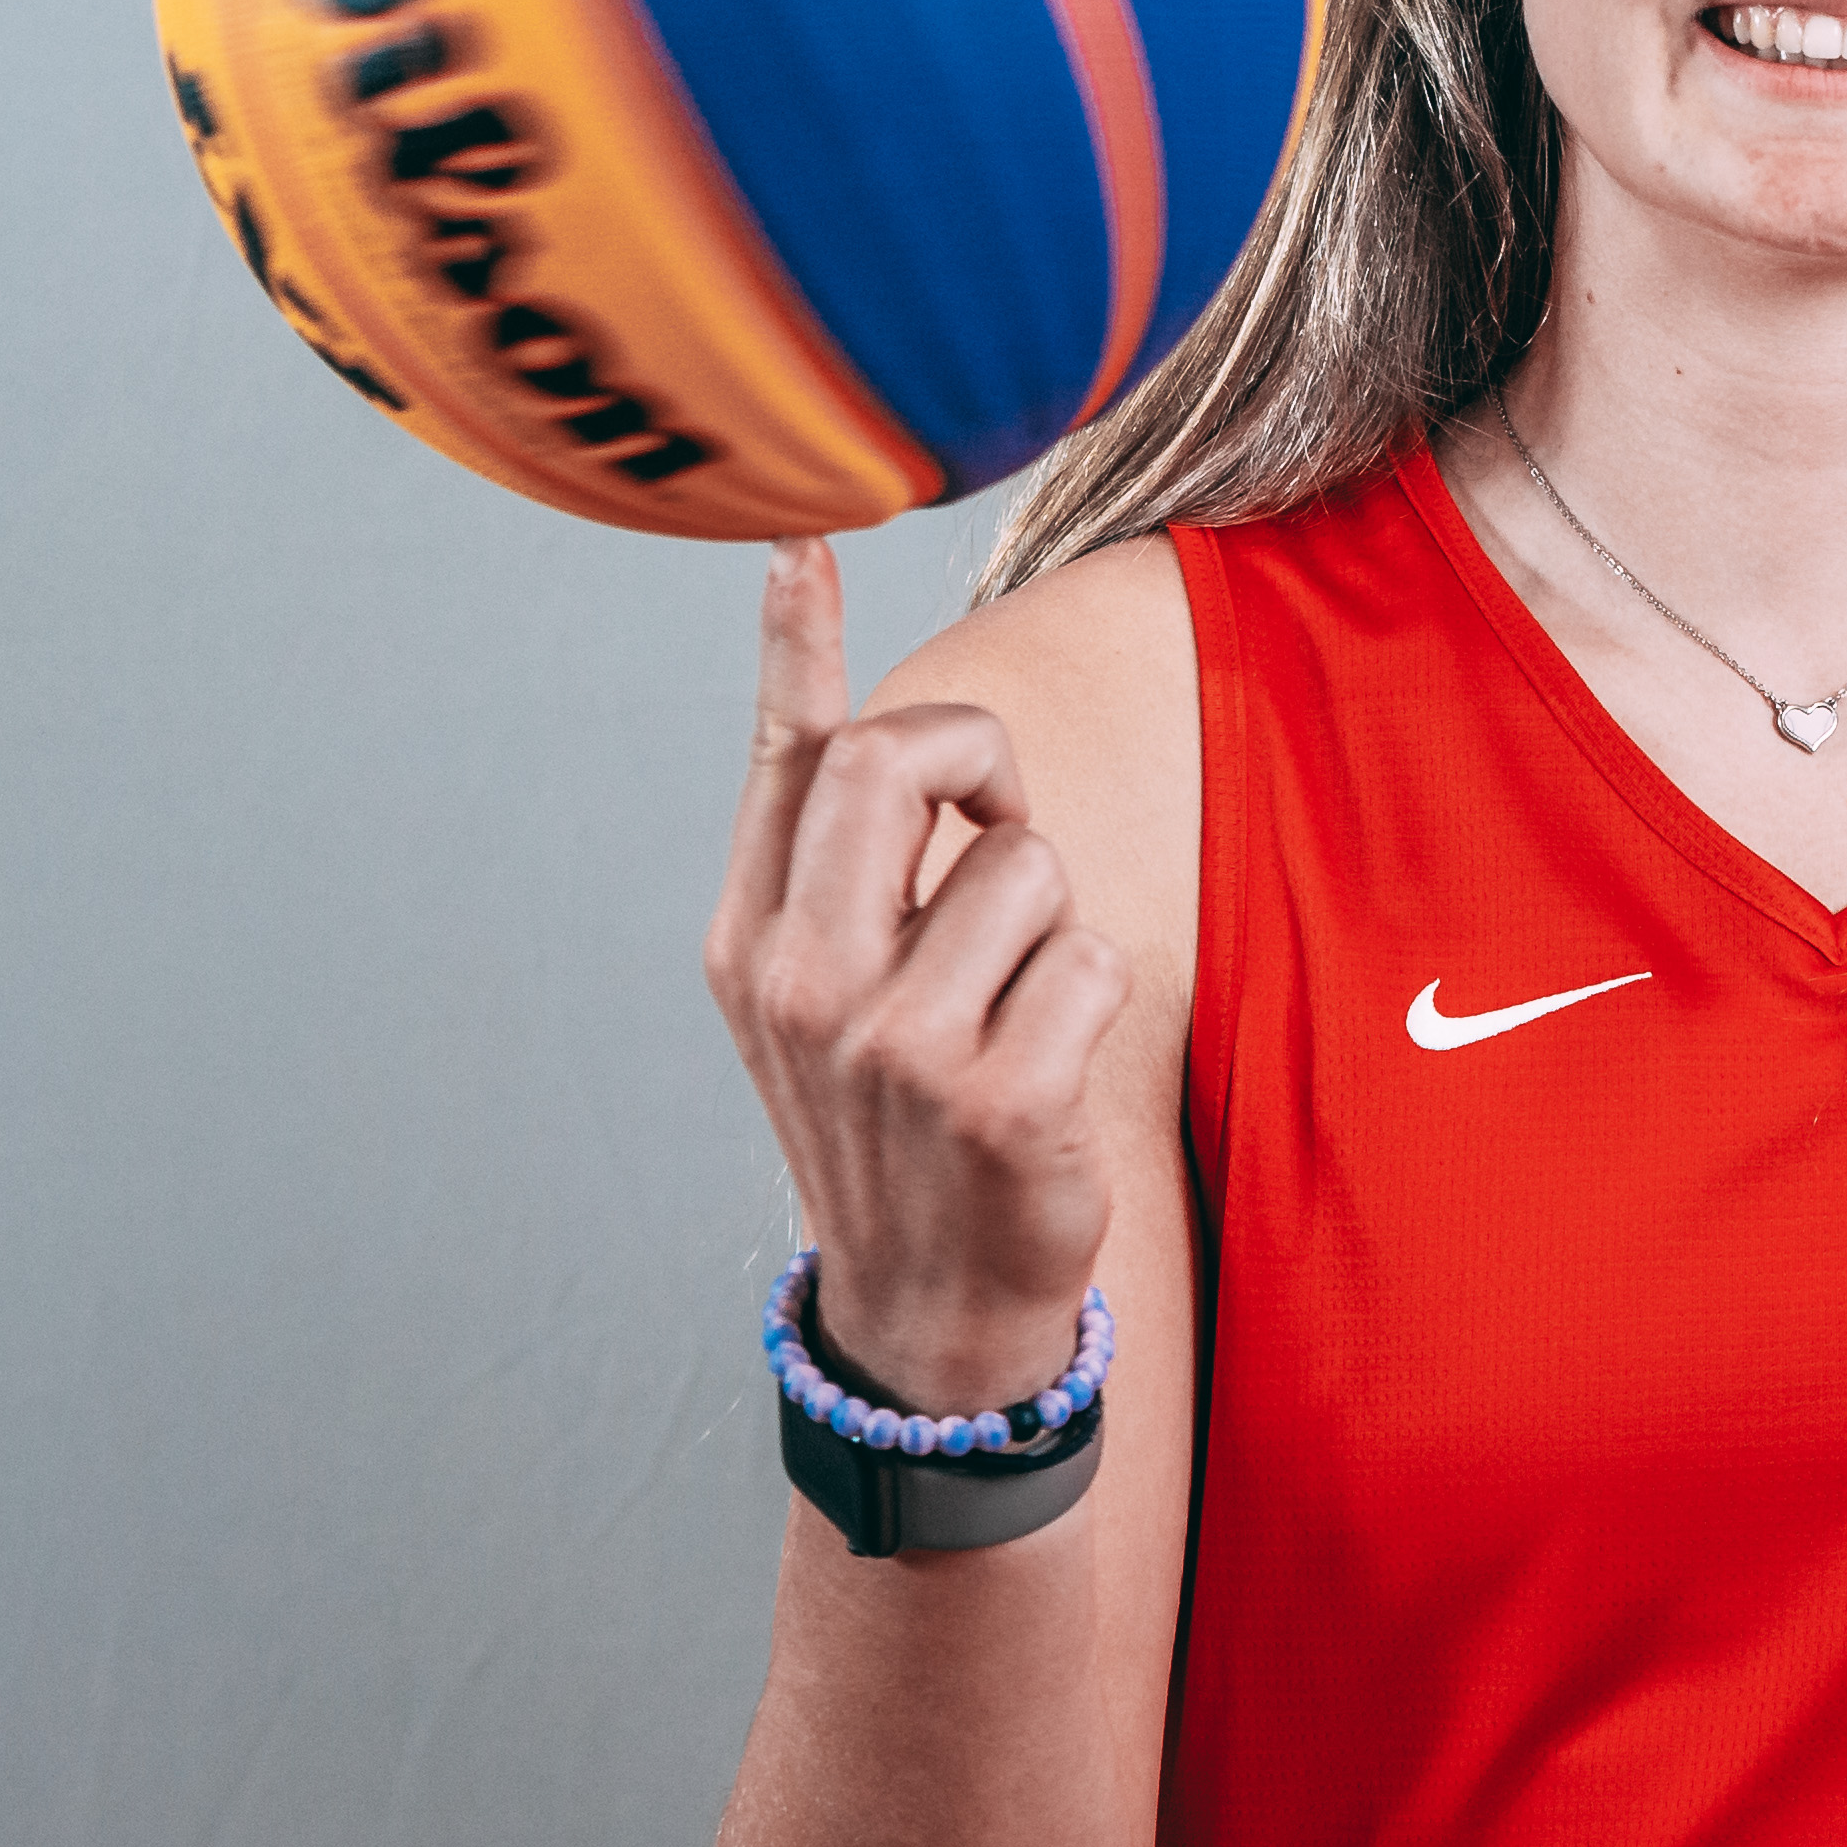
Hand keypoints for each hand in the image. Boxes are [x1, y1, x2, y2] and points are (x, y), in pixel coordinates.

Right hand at [704, 538, 1132, 1414]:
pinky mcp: (993, 1093)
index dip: (794, 643)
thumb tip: (894, 737)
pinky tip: (1048, 1075)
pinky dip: (1091, 1000)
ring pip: (1027, 861)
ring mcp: (892, 1041)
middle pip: (907, 761)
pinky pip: (1091, 954)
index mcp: (755, 940)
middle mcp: (805, 978)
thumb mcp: (830, 1001)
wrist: (926, 1309)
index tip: (801, 537)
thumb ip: (845, 874)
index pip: (783, 762)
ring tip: (1013, 1013)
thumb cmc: (900, 1124)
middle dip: (984, 762)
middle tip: (995, 828)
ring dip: (1050, 927)